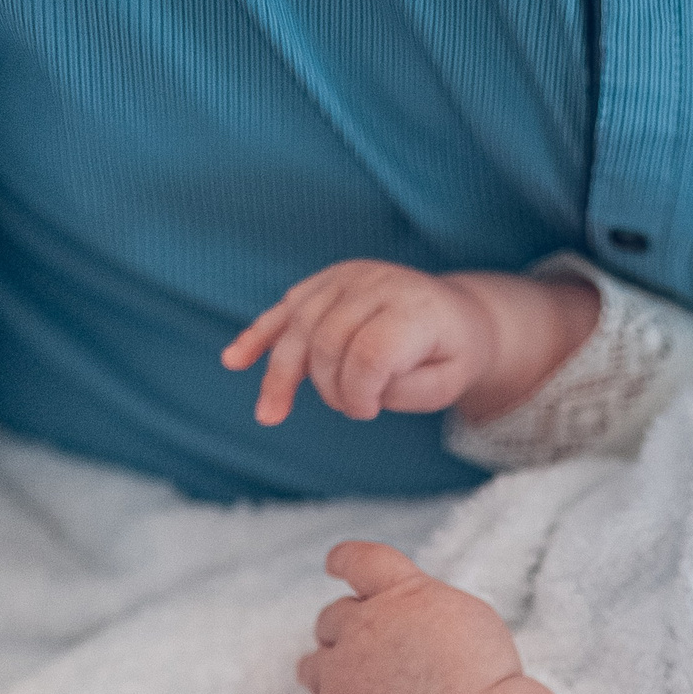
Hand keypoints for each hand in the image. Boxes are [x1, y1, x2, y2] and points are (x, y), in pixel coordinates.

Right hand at [223, 260, 498, 424]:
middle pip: (328, 340)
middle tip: (349, 408)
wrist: (459, 315)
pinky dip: (258, 336)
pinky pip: (285, 309)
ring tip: (270, 415)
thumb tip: (362, 387)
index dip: (358, 392)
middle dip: (328, 386)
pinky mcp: (326, 282)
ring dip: (283, 374)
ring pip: (299, 325)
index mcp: (415, 309)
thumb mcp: (449, 384)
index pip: (369, 352)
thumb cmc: (451, 355)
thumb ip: (407, 391)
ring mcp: (347, 278)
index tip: (367, 412)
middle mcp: (377, 284)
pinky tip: (233, 361)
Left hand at [267, 541, 524, 693]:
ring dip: (320, 671)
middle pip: (330, 619)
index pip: (360, 560)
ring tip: (332, 683)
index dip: (343, 560)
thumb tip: (409, 617)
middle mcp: (363, 627)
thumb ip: (427, 606)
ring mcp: (342, 675)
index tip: (334, 563)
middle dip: (340, 630)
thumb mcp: (468, 614)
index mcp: (401, 594)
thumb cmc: (487, 678)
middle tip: (361, 649)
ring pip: (311, 666)